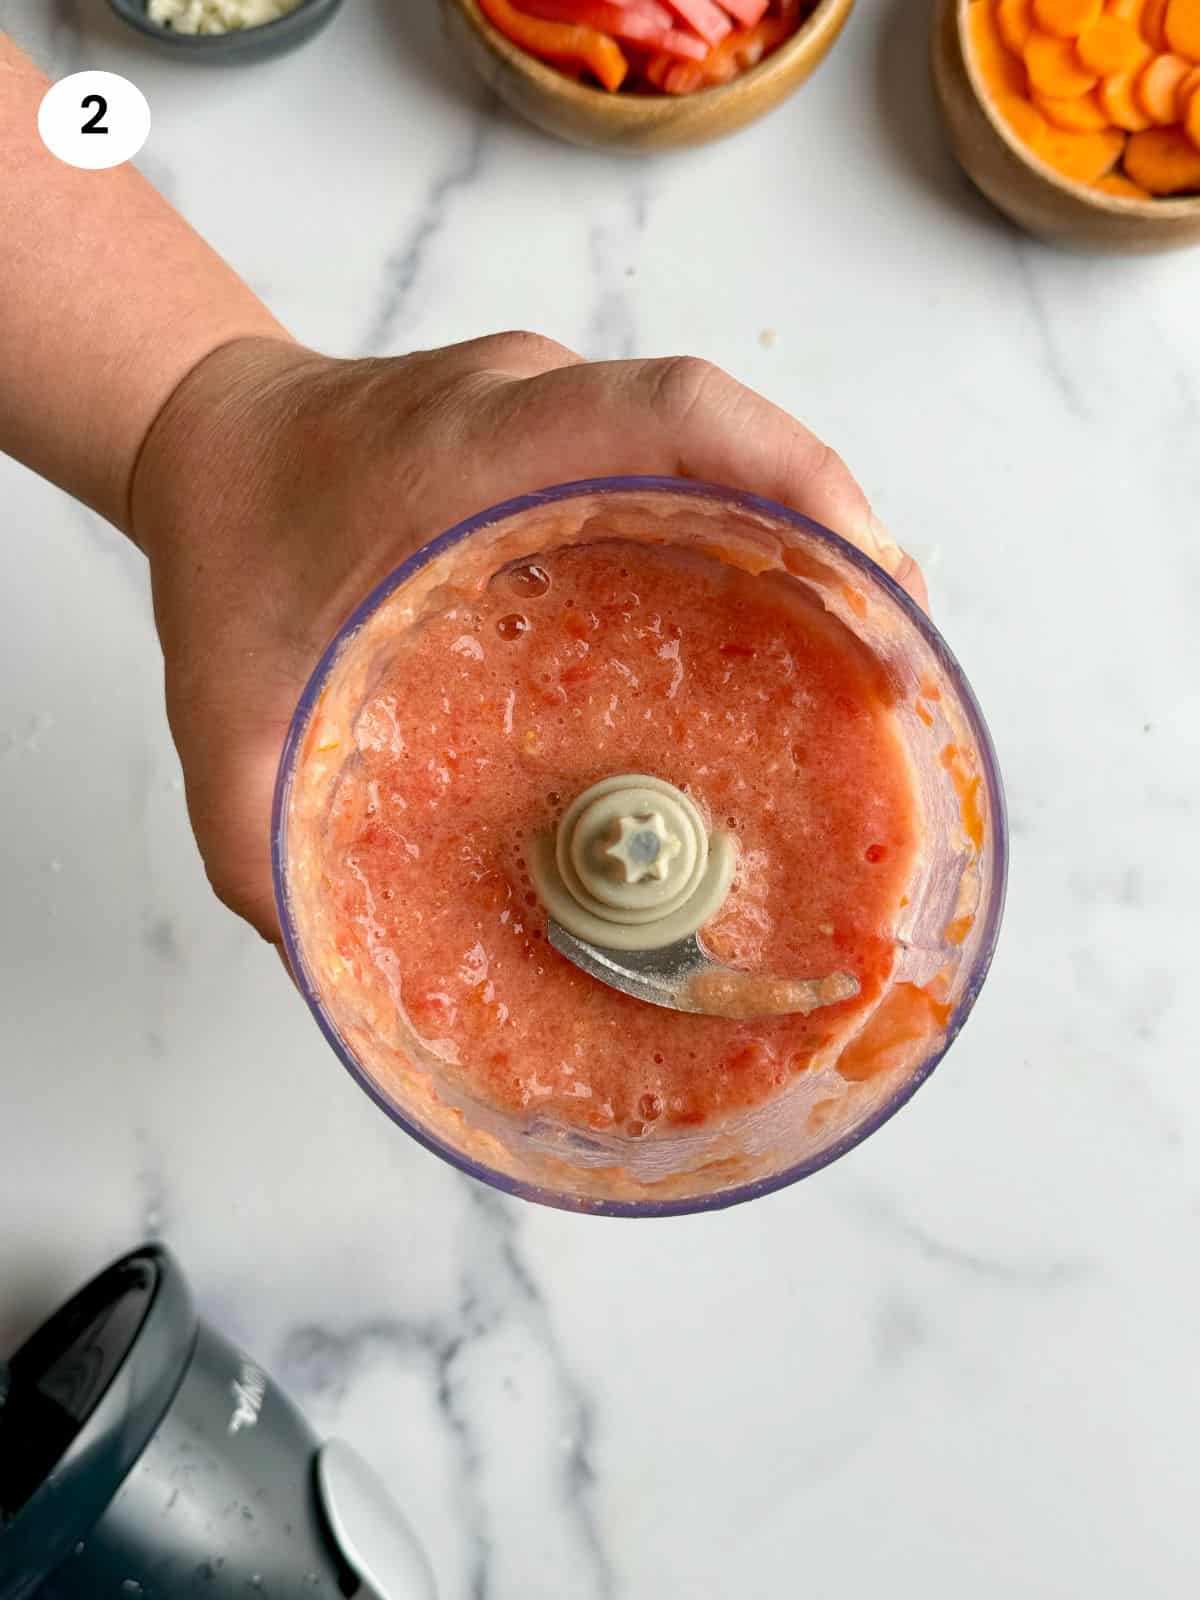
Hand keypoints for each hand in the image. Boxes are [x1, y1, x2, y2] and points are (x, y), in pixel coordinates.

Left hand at [132, 333, 925, 943]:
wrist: (215, 441)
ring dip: (813, 541)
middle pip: (730, 435)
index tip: (867, 572)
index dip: (786, 473)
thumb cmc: (222, 557)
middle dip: (836, 535)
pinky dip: (764, 543)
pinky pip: (695, 474)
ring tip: (871, 662)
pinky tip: (793, 636)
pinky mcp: (578, 443)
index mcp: (467, 447)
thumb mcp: (224, 713)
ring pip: (727, 451)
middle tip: (896, 664)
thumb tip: (335, 966)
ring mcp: (565, 412)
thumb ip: (257, 841)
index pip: (666, 409)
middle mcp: (535, 402)